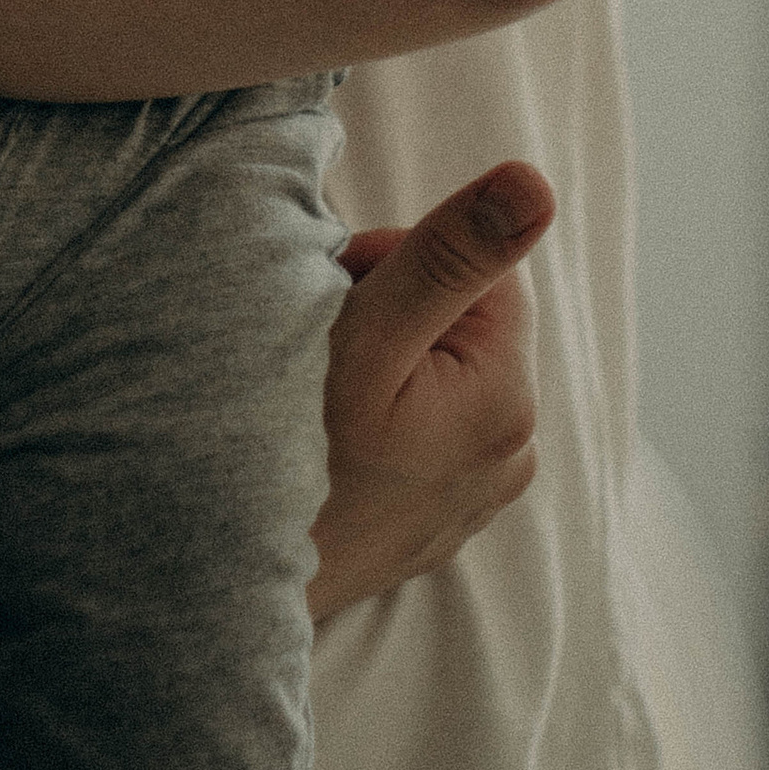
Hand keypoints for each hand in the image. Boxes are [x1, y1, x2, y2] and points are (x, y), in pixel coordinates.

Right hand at [306, 160, 555, 617]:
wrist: (229, 587)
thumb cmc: (295, 457)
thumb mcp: (367, 339)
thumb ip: (451, 256)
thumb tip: (538, 182)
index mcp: (508, 397)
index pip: (478, 268)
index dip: (402, 262)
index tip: (341, 299)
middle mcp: (513, 452)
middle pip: (460, 323)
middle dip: (393, 314)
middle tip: (320, 352)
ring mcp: (478, 496)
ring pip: (438, 375)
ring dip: (384, 367)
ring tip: (320, 400)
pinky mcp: (441, 524)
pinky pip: (424, 432)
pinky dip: (382, 422)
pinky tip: (331, 446)